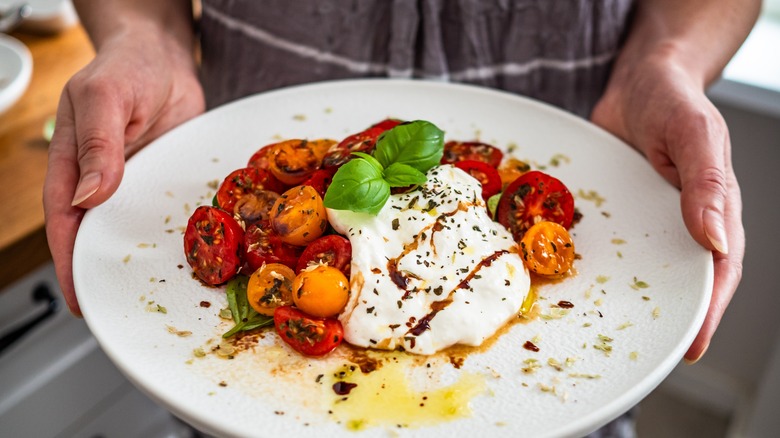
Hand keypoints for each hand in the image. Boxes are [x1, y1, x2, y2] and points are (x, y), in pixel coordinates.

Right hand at [43, 30, 204, 315]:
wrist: (164, 57)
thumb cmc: (125, 68)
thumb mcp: (104, 98)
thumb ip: (97, 145)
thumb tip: (88, 196)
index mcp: (73, 167)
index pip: (65, 223)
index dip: (70, 263)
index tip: (79, 299)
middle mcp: (103, 182)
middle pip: (100, 237)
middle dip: (107, 274)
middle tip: (125, 311)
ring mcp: (136, 185)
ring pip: (136, 230)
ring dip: (146, 260)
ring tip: (164, 295)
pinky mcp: (166, 181)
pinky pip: (170, 213)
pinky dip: (180, 235)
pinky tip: (196, 255)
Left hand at [591, 53, 744, 362]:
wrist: (639, 80)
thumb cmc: (674, 100)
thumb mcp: (695, 133)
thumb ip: (707, 183)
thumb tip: (715, 239)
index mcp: (713, 211)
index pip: (717, 272)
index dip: (706, 313)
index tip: (690, 348)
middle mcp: (677, 223)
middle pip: (673, 280)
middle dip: (658, 318)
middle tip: (633, 352)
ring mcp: (643, 220)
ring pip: (635, 268)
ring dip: (618, 297)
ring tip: (593, 331)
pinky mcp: (613, 211)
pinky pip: (602, 243)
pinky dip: (588, 263)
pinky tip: (564, 281)